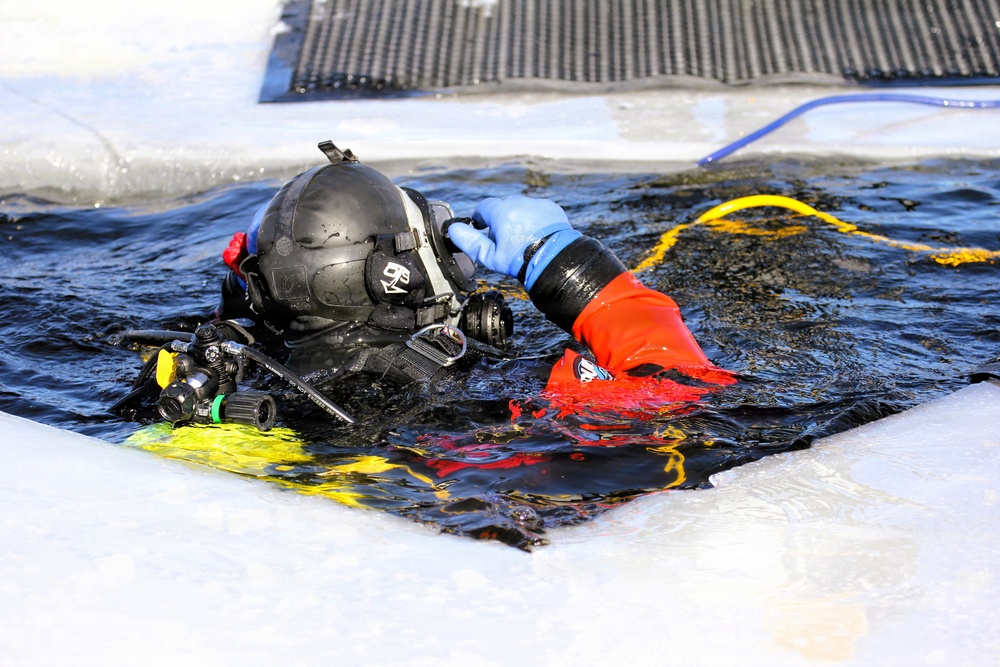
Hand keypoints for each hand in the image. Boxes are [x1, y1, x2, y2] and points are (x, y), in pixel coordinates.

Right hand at [448, 195, 578, 284]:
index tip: (480, 227)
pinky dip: (535, 219)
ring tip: (522, 238)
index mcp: (501, 211)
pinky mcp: (552, 208)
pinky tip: (537, 234)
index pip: (483, 207)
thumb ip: (470, 242)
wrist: (554, 261)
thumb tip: (454, 230)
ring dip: (518, 217)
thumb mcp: (490, 256)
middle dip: (500, 219)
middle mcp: (519, 202)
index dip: (480, 218)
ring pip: (521, 207)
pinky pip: (538, 210)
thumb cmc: (520, 260)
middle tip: (503, 239)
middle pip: (503, 206)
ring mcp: (537, 203)